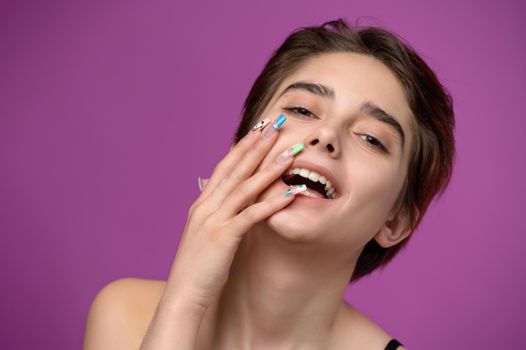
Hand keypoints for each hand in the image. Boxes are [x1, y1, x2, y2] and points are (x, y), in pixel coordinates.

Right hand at [161, 121, 303, 311]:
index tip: (258, 130)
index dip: (242, 147)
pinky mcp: (223, 237)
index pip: (224, 168)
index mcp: (201, 204)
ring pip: (245, 187)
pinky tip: (291, 191)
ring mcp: (213, 220)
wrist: (183, 295)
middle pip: (234, 169)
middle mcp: (205, 206)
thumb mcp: (204, 236)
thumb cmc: (197, 268)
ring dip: (269, 168)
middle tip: (274, 126)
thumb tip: (227, 204)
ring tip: (290, 153)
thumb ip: (215, 216)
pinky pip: (252, 215)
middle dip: (256, 146)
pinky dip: (272, 202)